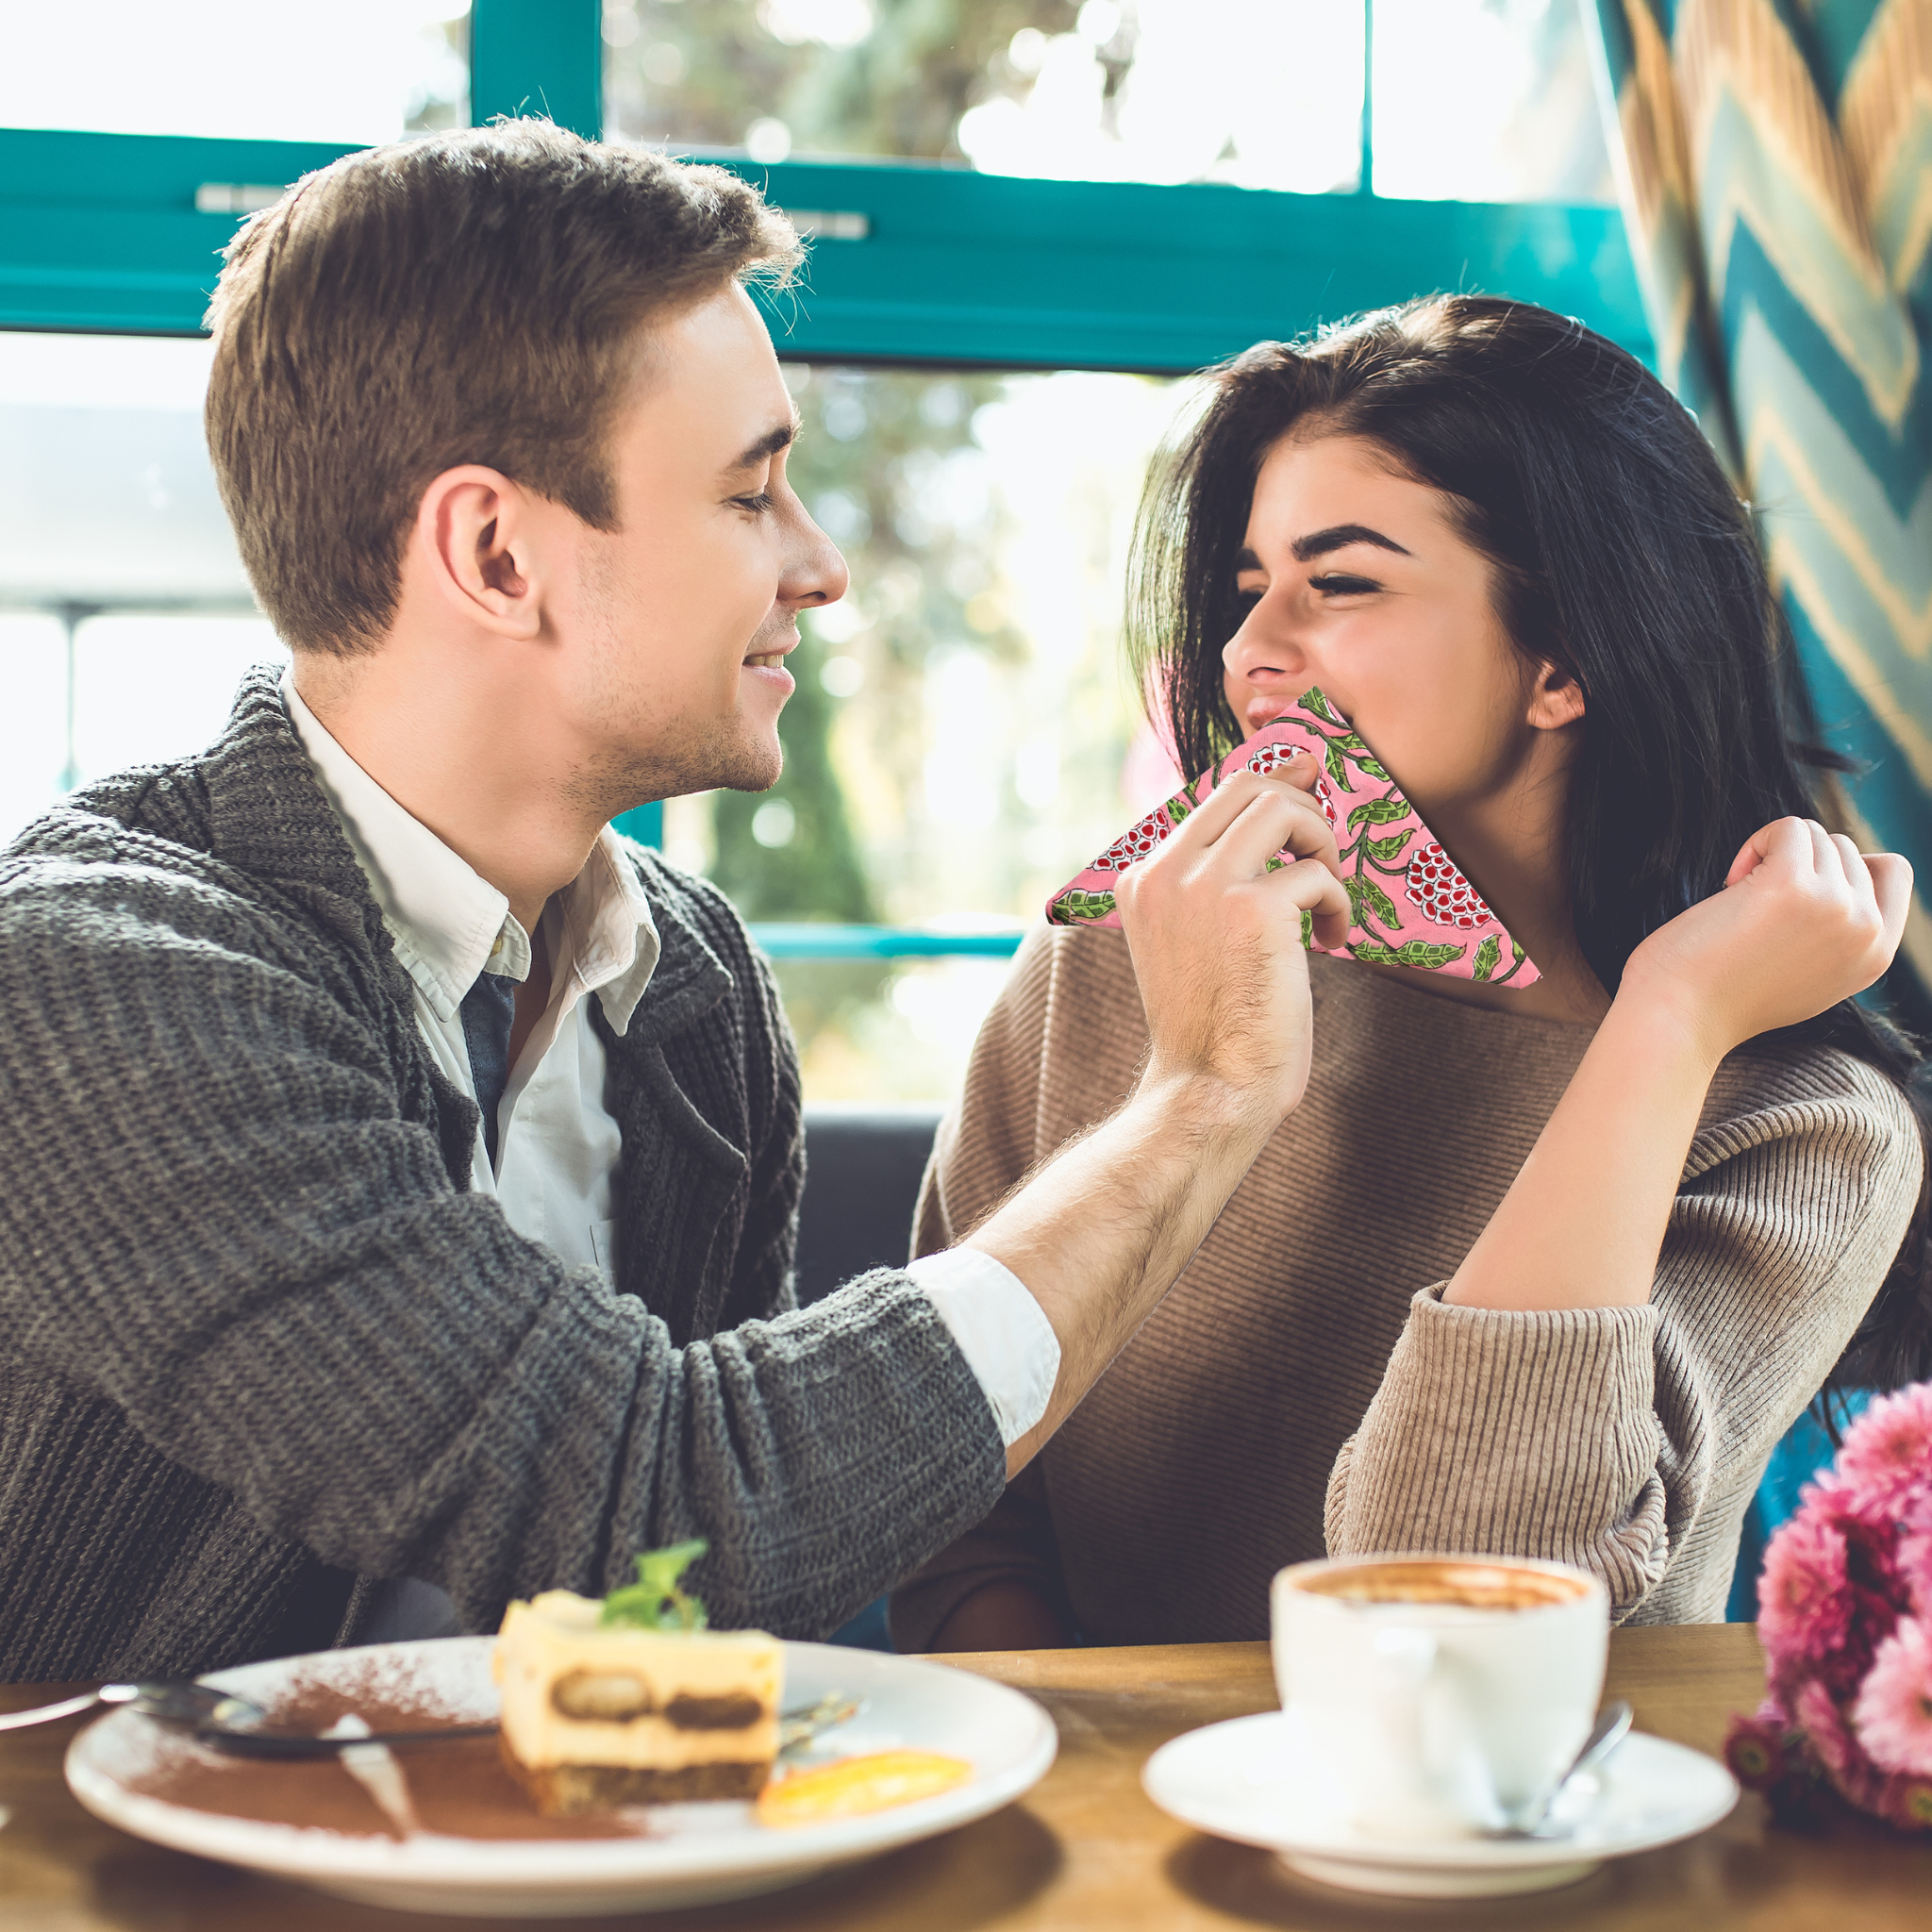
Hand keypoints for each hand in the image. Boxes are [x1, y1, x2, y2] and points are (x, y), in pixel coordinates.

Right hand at [1116, 753, 1350, 1122]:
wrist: (1212, 1088)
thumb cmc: (1217, 1020)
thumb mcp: (1199, 932)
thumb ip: (1223, 869)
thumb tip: (1297, 774)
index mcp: (1142, 879)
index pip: (1214, 797)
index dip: (1274, 788)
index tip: (1310, 795)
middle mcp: (1164, 873)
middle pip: (1248, 786)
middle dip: (1301, 811)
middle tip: (1321, 858)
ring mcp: (1204, 887)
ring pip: (1281, 808)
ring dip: (1322, 843)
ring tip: (1326, 895)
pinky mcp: (1252, 910)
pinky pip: (1316, 874)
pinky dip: (1339, 904)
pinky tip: (1332, 941)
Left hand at [1620, 816, 1911, 1057]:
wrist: (1680, 1018)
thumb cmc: (1725, 994)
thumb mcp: (1808, 975)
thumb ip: (1838, 936)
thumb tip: (1841, 881)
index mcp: (1876, 955)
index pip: (1893, 872)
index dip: (1844, 864)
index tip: (1798, 889)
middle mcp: (1866, 931)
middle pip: (1846, 848)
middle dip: (1796, 862)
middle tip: (1754, 905)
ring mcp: (1835, 906)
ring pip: (1816, 835)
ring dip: (1772, 854)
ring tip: (1739, 899)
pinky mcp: (1793, 886)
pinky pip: (1789, 828)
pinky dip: (1756, 843)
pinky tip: (1731, 881)